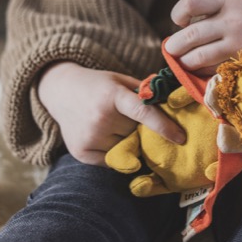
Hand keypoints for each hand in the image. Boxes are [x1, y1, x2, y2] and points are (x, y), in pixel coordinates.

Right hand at [37, 61, 185, 165]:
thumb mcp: (120, 80)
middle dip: (139, 129)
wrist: (60, 91)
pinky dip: (114, 151)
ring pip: (126, 149)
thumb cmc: (98, 85)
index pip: (143, 114)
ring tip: (110, 125)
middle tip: (125, 118)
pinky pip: (112, 161)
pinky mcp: (82, 153)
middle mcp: (100, 118)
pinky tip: (102, 135)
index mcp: (112, 96)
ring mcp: (90, 137)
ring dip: (126, 141)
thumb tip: (173, 107)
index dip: (165, 127)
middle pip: (137, 133)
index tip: (181, 138)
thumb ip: (145, 94)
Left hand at [164, 0, 241, 70]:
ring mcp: (238, 43)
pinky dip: (203, 72)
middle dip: (175, 46)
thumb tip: (179, 30)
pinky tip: (202, 69)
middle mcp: (232, 20)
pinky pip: (213, 70)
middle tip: (172, 49)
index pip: (192, 2)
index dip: (178, 13)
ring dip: (186, 62)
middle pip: (191, 34)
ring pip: (199, 57)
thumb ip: (210, 9)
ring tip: (185, 61)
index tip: (180, 21)